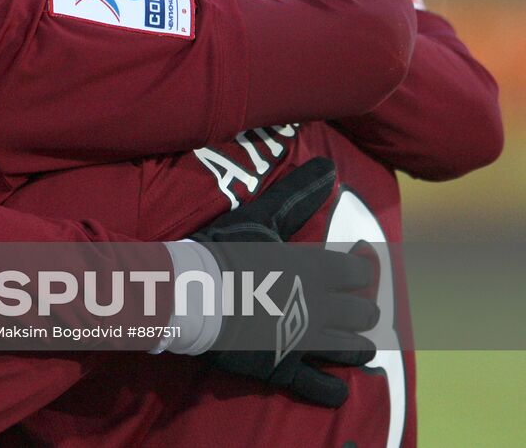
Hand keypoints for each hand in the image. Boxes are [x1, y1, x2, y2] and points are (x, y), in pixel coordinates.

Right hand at [185, 158, 377, 406]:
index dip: (357, 270)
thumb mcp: (260, 217)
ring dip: (356, 346)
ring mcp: (306, 342)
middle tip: (351, 309)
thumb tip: (328, 166)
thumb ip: (297, 194)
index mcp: (319, 269)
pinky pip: (321, 386)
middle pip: (363, 314)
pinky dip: (332, 388)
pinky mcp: (285, 368)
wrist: (191, 295)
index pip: (360, 271)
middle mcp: (322, 307)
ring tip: (352, 345)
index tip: (352, 269)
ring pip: (353, 349)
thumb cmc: (223, 251)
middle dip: (360, 311)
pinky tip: (337, 387)